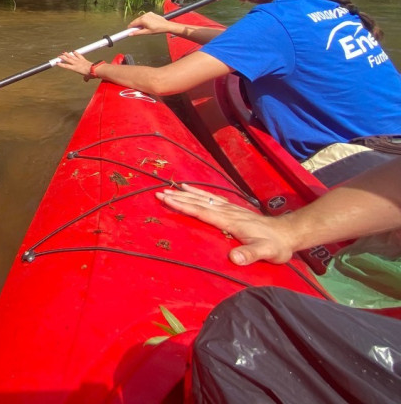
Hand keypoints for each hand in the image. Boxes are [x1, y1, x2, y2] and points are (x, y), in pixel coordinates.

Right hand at [56, 50, 91, 78]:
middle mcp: (76, 64)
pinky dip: (76, 53)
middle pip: (68, 60)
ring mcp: (79, 61)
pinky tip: (73, 51)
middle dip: (63, 58)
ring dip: (67, 54)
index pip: (66, 66)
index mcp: (75, 68)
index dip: (61, 65)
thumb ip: (85, 78)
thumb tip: (86, 80)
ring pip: (72, 57)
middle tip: (59, 56)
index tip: (57, 63)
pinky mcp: (83, 59)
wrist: (94, 69)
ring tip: (64, 52)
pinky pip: (79, 55)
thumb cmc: (89, 74)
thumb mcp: (86, 77)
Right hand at [128, 12, 174, 35]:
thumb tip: (131, 34)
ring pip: (140, 19)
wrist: (166, 25)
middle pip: (136, 21)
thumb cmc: (158, 29)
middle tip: (136, 31)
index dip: (130, 27)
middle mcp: (144, 15)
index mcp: (143, 19)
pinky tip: (148, 24)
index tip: (128, 31)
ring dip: (140, 23)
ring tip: (144, 28)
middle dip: (135, 25)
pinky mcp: (151, 13)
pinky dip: (144, 20)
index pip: (133, 23)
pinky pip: (145, 17)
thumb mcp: (147, 32)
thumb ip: (137, 33)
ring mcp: (148, 13)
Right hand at [157, 184, 296, 264]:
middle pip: (199, 202)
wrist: (288, 233)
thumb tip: (234, 258)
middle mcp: (227, 211)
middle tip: (160, 193)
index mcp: (229, 221)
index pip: (202, 212)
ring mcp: (230, 209)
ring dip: (186, 194)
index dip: (183, 206)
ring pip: (204, 199)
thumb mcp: (266, 253)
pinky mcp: (233, 209)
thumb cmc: (276, 245)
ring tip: (170, 189)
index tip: (167, 200)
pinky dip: (199, 193)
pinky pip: (212, 198)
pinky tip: (191, 189)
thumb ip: (250, 255)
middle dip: (178, 198)